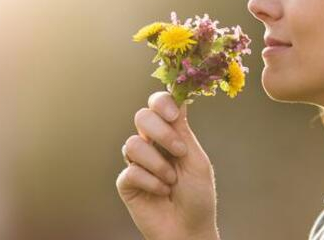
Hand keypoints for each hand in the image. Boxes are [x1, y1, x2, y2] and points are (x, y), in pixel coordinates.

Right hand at [116, 91, 218, 239]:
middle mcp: (151, 144)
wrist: (189, 228)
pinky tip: (161, 192)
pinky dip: (151, 182)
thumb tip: (179, 96)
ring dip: (159, 164)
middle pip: (142, 117)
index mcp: (171, 134)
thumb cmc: (198, 195)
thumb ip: (183, 130)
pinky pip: (131, 170)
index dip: (162, 102)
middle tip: (179, 151)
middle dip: (162, 132)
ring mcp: (137, 162)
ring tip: (172, 181)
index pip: (159, 105)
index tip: (174, 115)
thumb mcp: (196, 159)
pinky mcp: (126, 182)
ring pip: (133, 144)